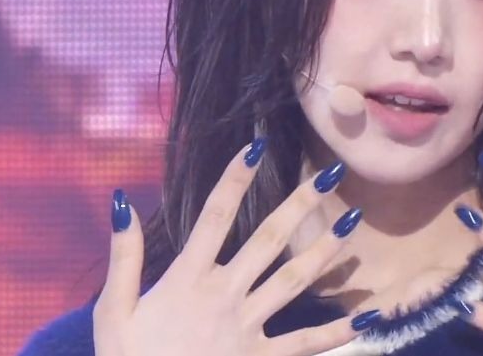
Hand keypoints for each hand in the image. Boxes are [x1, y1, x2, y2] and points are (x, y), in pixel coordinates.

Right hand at [92, 140, 380, 355]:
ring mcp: (247, 328)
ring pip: (294, 280)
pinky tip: (369, 316)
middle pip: (269, 240)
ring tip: (353, 221)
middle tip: (330, 174)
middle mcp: (224, 296)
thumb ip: (123, 257)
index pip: (214, 217)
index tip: (255, 145)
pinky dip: (339, 331)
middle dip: (301, 204)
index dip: (234, 180)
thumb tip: (123, 203)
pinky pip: (306, 343)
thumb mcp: (112, 310)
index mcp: (187, 279)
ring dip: (326, 250)